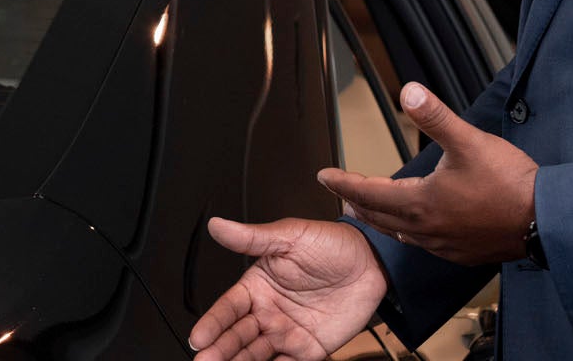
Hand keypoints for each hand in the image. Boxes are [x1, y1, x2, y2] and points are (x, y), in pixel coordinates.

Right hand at [187, 217, 389, 360]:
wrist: (373, 262)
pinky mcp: (309, 349)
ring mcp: (287, 332)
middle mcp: (268, 312)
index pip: (228, 308)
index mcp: (258, 285)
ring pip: (256, 354)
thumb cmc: (331, 244)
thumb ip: (251, 237)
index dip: (212, 323)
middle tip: (207, 360)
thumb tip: (218, 226)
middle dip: (220, 350)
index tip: (199, 337)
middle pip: (237, 336)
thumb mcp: (290, 235)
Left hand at [320, 82, 538, 265]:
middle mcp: (426, 229)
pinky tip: (417, 228)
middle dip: (356, 203)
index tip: (324, 176)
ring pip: (399, 234)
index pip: (368, 193)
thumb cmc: (510, 183)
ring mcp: (444, 245)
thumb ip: (436, 116)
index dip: (343, 182)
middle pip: (378, 218)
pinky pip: (424, 245)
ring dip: (380, 220)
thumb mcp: (469, 141)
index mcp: (421, 203)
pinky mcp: (463, 253)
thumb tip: (408, 91)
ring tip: (371, 209)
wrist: (546, 220)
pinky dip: (409, 234)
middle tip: (341, 192)